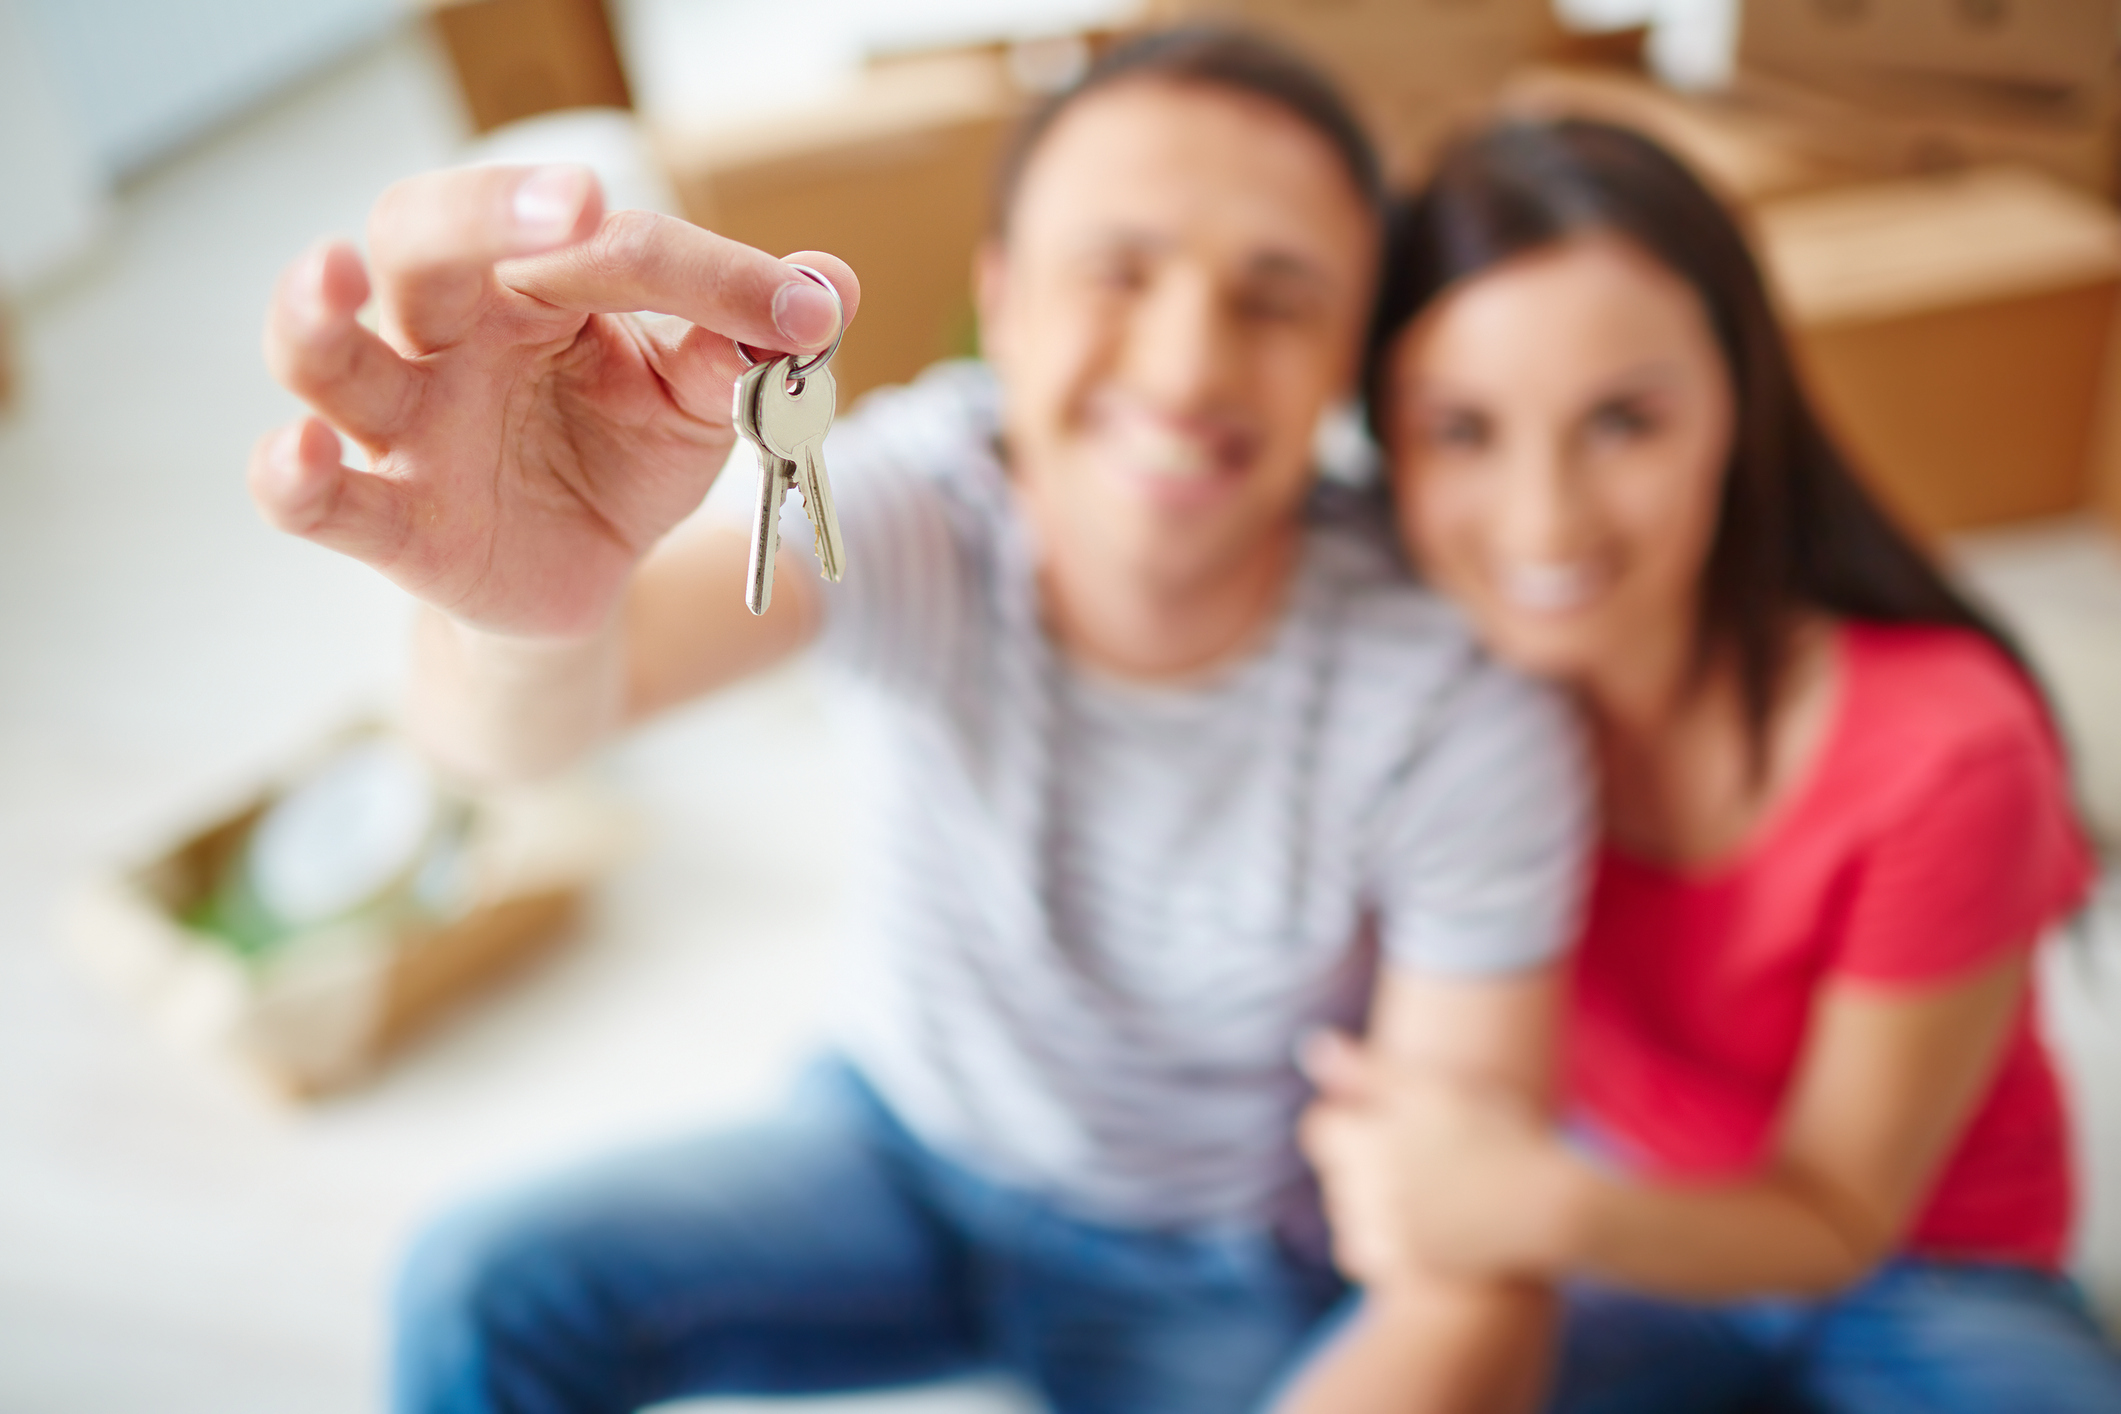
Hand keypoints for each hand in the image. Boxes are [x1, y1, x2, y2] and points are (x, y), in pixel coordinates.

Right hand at [252, 164, 857, 638]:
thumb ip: (748, 351)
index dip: (707, 276)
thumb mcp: (702, 405)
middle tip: (576, 206)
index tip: (799, 314)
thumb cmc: (624, 457)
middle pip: (421, 238)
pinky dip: (293, 475)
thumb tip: (829, 290)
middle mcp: (448, 333)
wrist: (589, 578)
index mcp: (532, 282)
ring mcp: (407, 426)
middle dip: (489, 211)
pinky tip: (302, 451)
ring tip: (333, 275)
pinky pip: (317, 499)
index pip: (601, 245)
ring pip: (324, 352)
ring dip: (316, 313)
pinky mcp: (393, 525)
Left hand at [1299, 1030, 1576, 1284]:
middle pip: (1334, 1171)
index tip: (1389, 1122)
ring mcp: (1380, 1233)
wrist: (1547, 1208)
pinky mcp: (1400, 1267)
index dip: (1352, 1121)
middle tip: (1419, 1156)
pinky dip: (1377, 1239)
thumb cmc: (1496, 1134)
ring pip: (1343, 1212)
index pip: (1319, 1129)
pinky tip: (1416, 1223)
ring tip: (1423, 1190)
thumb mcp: (1434, 1088)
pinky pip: (1356, 1252)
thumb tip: (1311, 1045)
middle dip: (1362, 1160)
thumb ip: (1367, 1070)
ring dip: (1367, 1200)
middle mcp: (1363, 1191)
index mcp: (1365, 1141)